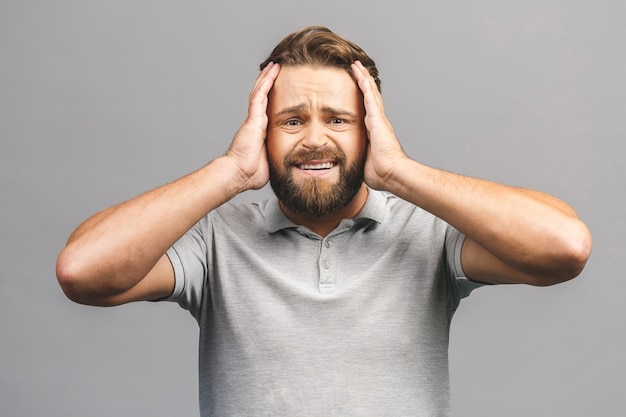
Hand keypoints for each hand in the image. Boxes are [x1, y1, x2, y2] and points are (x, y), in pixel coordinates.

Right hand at [226, 62, 280, 190]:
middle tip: (277, 70)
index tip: (280, 90)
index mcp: (260, 132)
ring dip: (268, 77)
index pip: (267, 110)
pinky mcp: (253, 118)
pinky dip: (266, 81)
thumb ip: (276, 159)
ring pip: (261, 92)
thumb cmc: (251, 173)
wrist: (240, 174)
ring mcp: (253, 119)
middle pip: (263, 97)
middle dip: (269, 83)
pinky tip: (272, 70)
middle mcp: (255, 122)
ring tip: (276, 65)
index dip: (272, 98)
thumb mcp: (269, 163)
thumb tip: (287, 166)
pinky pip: (260, 95)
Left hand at [351, 61, 406, 190]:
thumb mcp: (366, 162)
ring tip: (356, 65)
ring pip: (369, 93)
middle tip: (356, 69)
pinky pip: (369, 97)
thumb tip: (352, 165)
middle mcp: (377, 122)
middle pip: (369, 97)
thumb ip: (360, 158)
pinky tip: (359, 73)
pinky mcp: (377, 119)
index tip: (355, 88)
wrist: (392, 174)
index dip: (361, 98)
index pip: (366, 110)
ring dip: (363, 78)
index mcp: (374, 132)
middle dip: (362, 82)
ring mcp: (378, 119)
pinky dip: (364, 84)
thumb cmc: (382, 173)